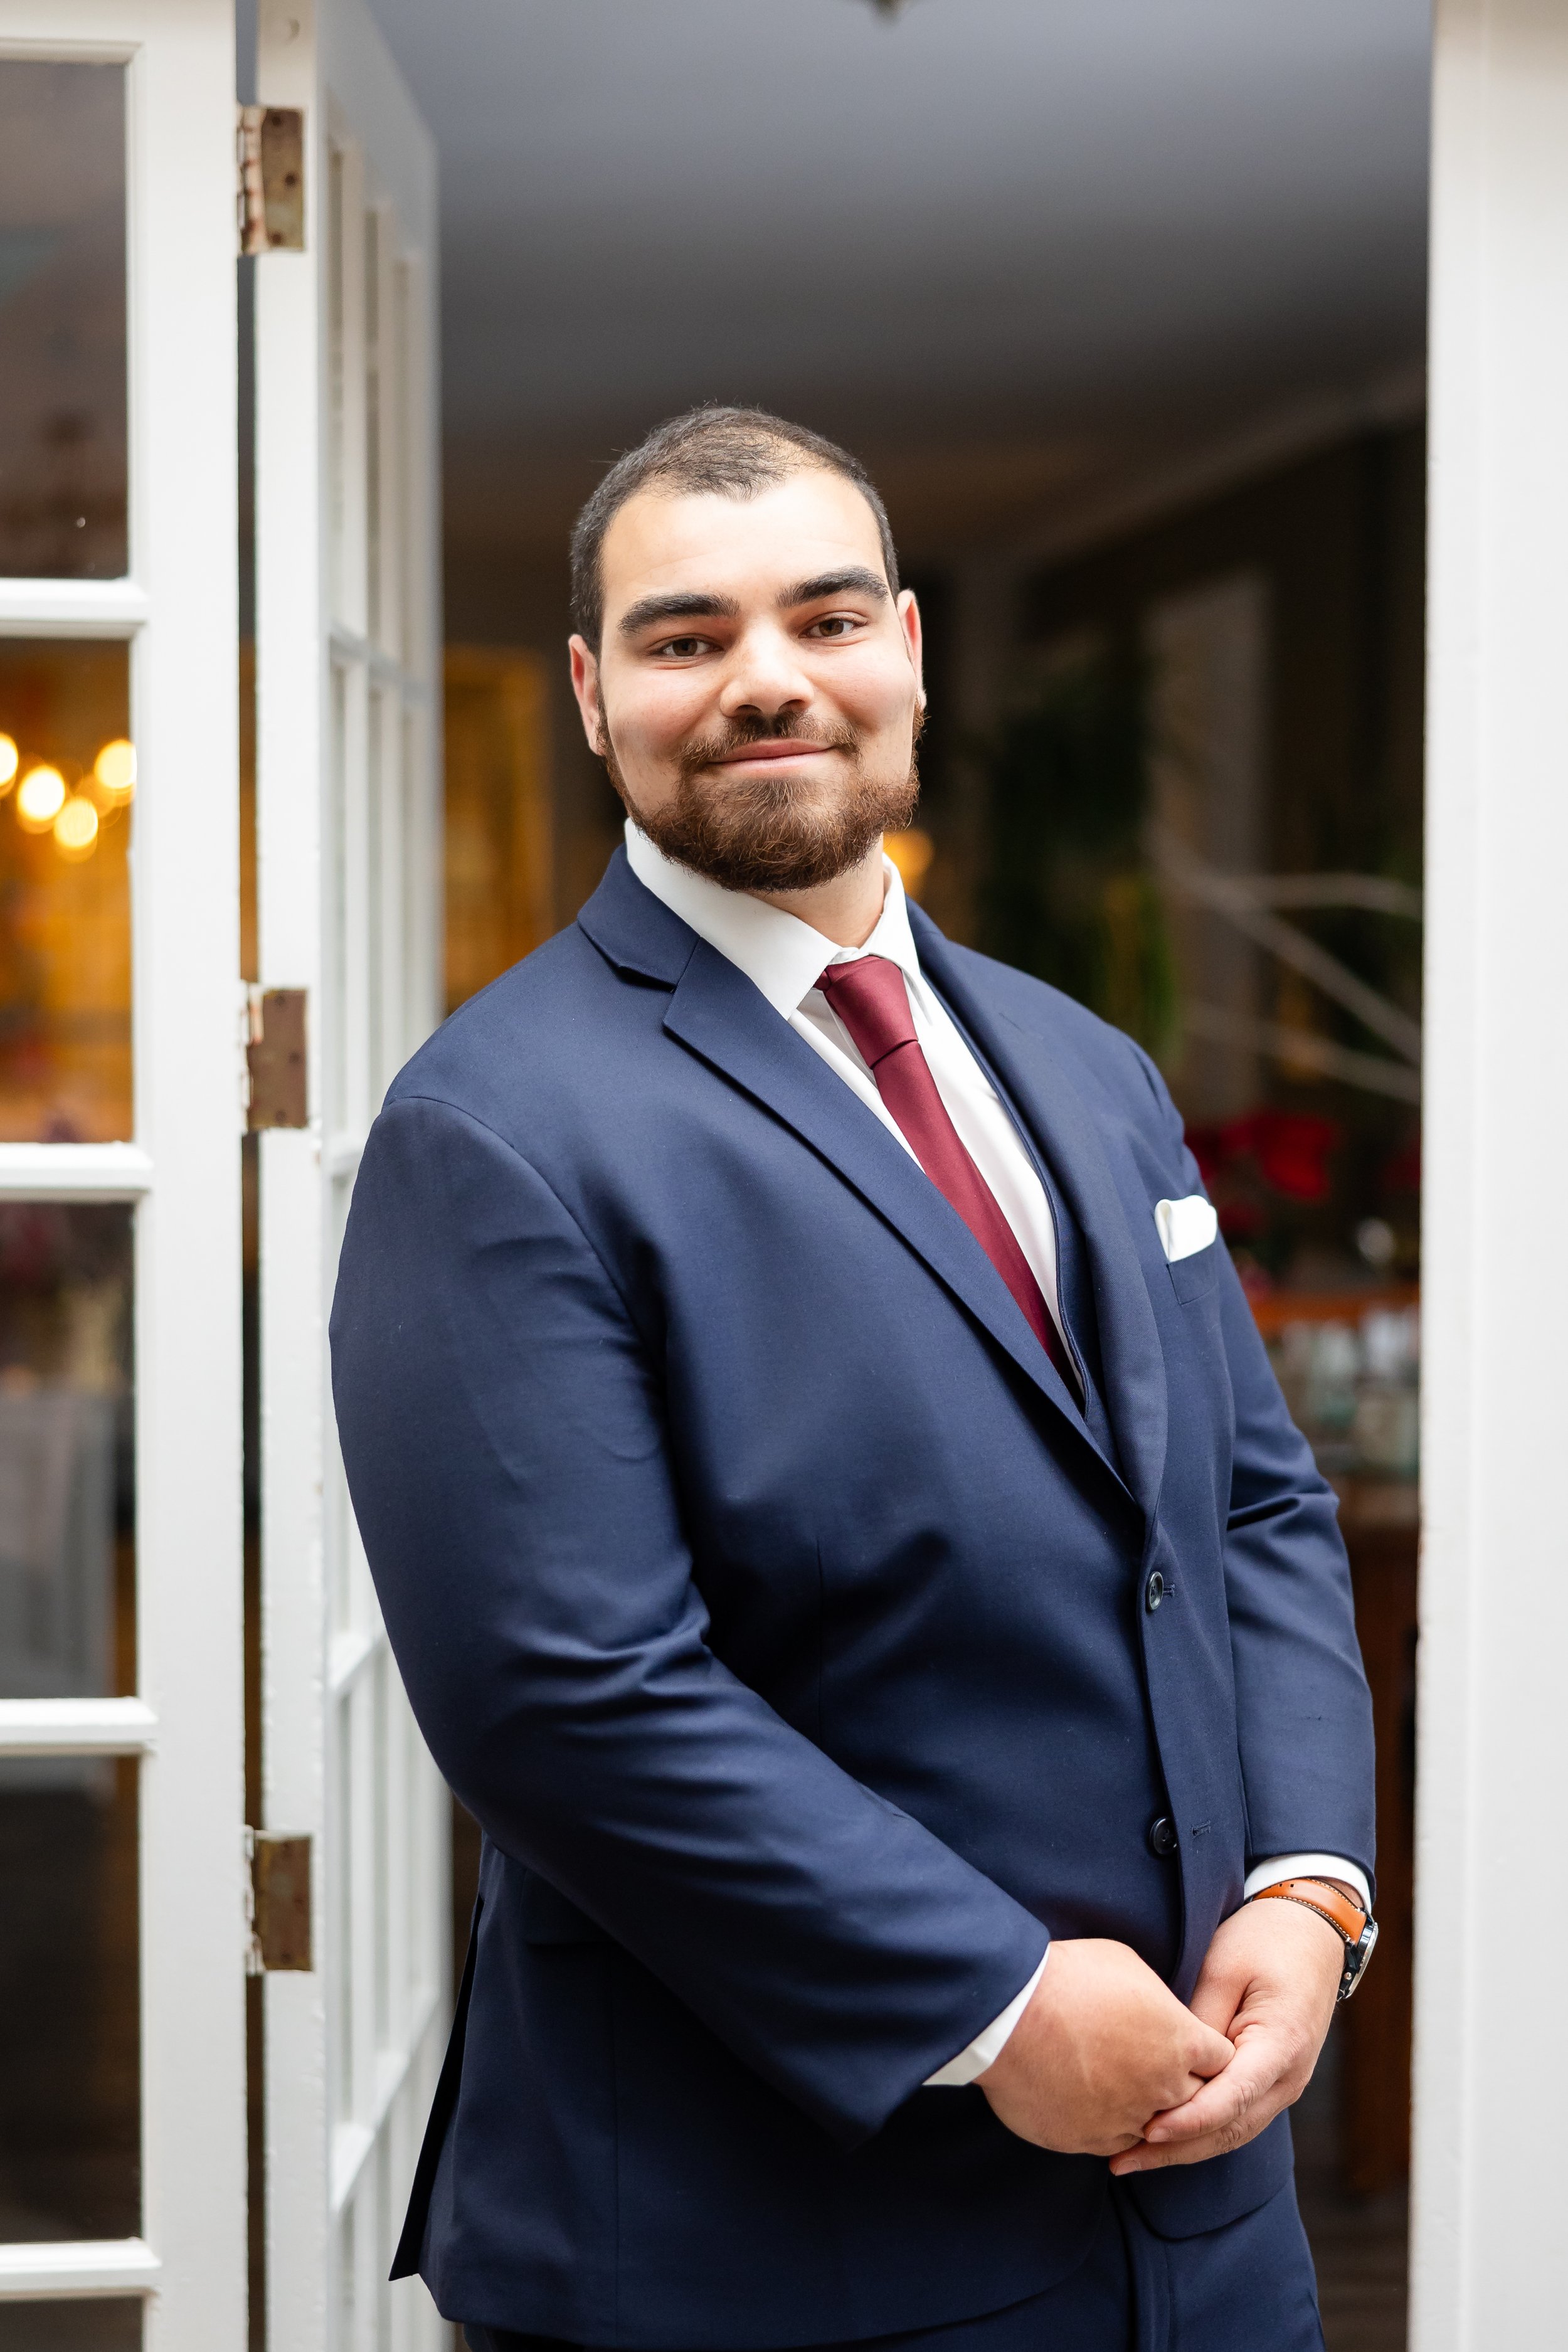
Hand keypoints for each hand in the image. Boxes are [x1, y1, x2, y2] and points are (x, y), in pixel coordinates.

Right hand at [977, 1938, 1235, 2156]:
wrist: (1011, 2016)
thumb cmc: (1069, 1978)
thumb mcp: (1127, 1965)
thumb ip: (1157, 1999)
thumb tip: (1158, 2013)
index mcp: (1181, 2041)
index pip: (1222, 2061)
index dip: (1206, 2053)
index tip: (1189, 2045)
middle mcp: (1164, 2087)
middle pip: (1197, 2101)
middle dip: (1183, 2086)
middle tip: (1155, 2066)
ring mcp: (1128, 2119)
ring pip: (1157, 2128)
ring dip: (1145, 2110)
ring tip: (1119, 2083)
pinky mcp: (1091, 2140)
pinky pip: (1115, 2141)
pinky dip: (1109, 2124)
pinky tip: (1091, 2101)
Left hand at [1108, 1894, 1343, 2174]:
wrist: (1311, 1933)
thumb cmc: (1263, 1940)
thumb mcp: (1223, 1968)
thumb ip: (1199, 2021)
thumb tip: (1168, 2064)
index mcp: (1281, 2046)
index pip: (1231, 2098)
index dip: (1188, 2119)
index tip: (1146, 2130)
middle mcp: (1289, 2078)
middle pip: (1229, 2128)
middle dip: (1175, 2150)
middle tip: (1120, 2160)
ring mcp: (1283, 2085)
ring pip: (1232, 2132)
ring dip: (1184, 2149)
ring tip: (1130, 2158)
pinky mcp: (1270, 2082)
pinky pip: (1235, 2117)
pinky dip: (1199, 2132)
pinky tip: (1160, 2137)